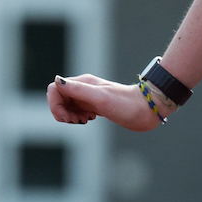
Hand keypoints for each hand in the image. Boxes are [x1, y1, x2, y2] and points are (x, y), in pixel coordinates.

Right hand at [47, 74, 163, 131]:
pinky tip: (90, 119)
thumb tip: (56, 80)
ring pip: (66, 106)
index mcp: (82, 83)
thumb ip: (78, 90)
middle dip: (61, 113)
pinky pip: (76, 111)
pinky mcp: (94, 106)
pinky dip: (77, 118)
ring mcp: (88, 97)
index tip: (69, 118)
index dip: (56, 105)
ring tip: (85, 120)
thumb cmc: (126, 104)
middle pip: (58, 98)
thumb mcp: (101, 98)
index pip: (54, 89)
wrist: (146, 110)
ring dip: (69, 116)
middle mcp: (83, 88)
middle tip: (78, 121)